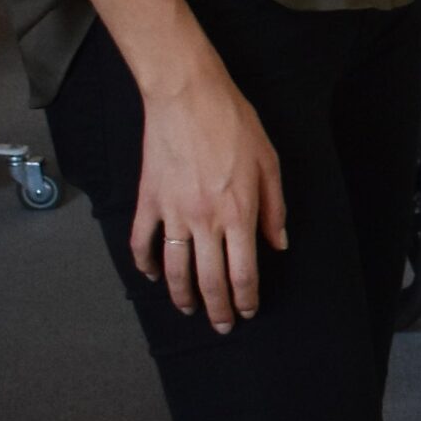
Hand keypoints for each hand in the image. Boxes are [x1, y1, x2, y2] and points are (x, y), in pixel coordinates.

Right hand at [131, 67, 287, 332]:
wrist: (187, 95)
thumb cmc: (233, 122)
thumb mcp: (269, 163)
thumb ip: (274, 209)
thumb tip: (278, 245)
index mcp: (239, 213)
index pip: (244, 273)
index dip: (245, 300)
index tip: (247, 311)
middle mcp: (206, 221)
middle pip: (210, 281)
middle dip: (218, 310)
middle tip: (221, 325)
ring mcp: (173, 213)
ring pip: (175, 271)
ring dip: (183, 297)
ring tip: (189, 310)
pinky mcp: (149, 200)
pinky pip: (142, 242)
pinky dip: (145, 265)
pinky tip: (153, 277)